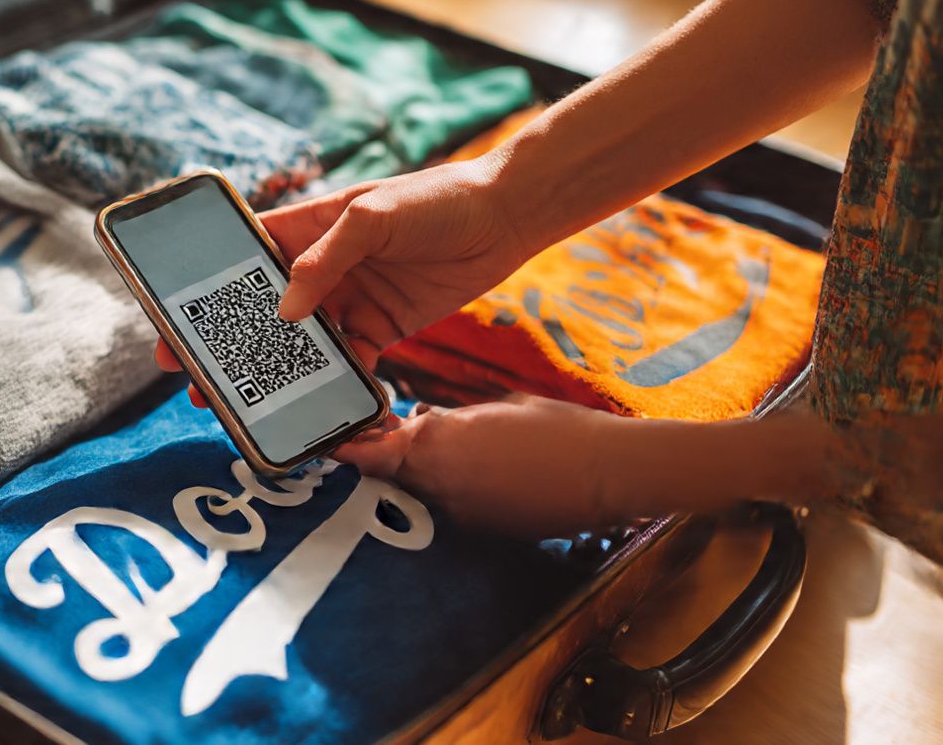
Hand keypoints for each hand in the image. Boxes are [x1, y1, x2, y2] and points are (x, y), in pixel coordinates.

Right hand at [155, 158, 525, 405]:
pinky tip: (316, 410)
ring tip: (240, 400)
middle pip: (262, 309)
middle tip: (190, 375)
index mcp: (308, 227)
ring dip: (273, 370)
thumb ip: (327, 259)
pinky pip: (350, 364)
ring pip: (300, 343)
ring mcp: (349, 300)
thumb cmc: (438, 198)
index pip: (245, 256)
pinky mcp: (382, 327)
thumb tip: (286, 312)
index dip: (208, 285)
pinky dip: (335, 387)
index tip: (173, 316)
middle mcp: (322, 267)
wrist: (506, 216)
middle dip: (227, 342)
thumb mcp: (375, 216)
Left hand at [334, 395, 623, 536]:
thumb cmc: (558, 427)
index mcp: (437, 442)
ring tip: (457, 457)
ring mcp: (461, 515)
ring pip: (424, 495)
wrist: (609, 474)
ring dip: (428, 478)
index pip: (371, 453)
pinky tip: (488, 480)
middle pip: (393, 476)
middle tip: (391, 441)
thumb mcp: (496, 408)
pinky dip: (460, 497)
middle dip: (392, 460)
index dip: (350, 449)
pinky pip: (456, 513)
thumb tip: (420, 421)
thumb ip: (450, 419)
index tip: (333, 444)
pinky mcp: (484, 535)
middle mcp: (439, 484)